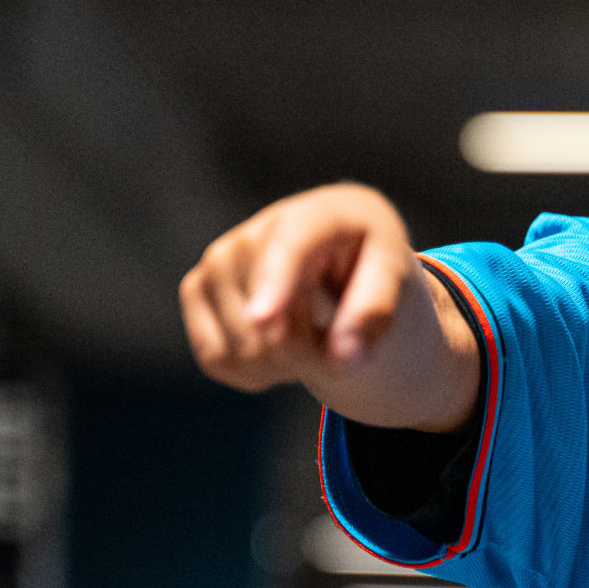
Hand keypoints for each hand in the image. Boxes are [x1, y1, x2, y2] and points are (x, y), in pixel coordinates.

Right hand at [179, 182, 424, 393]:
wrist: (336, 262)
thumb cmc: (370, 269)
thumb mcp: (393, 282)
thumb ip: (373, 314)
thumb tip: (344, 360)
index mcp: (323, 215)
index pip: (293, 244)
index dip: (276, 281)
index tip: (264, 319)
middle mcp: (259, 229)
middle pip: (269, 322)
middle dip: (309, 353)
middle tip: (340, 337)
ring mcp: (219, 258)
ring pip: (241, 348)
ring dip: (284, 365)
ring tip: (311, 333)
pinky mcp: (195, 289)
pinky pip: (216, 359)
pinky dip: (253, 372)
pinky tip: (278, 344)